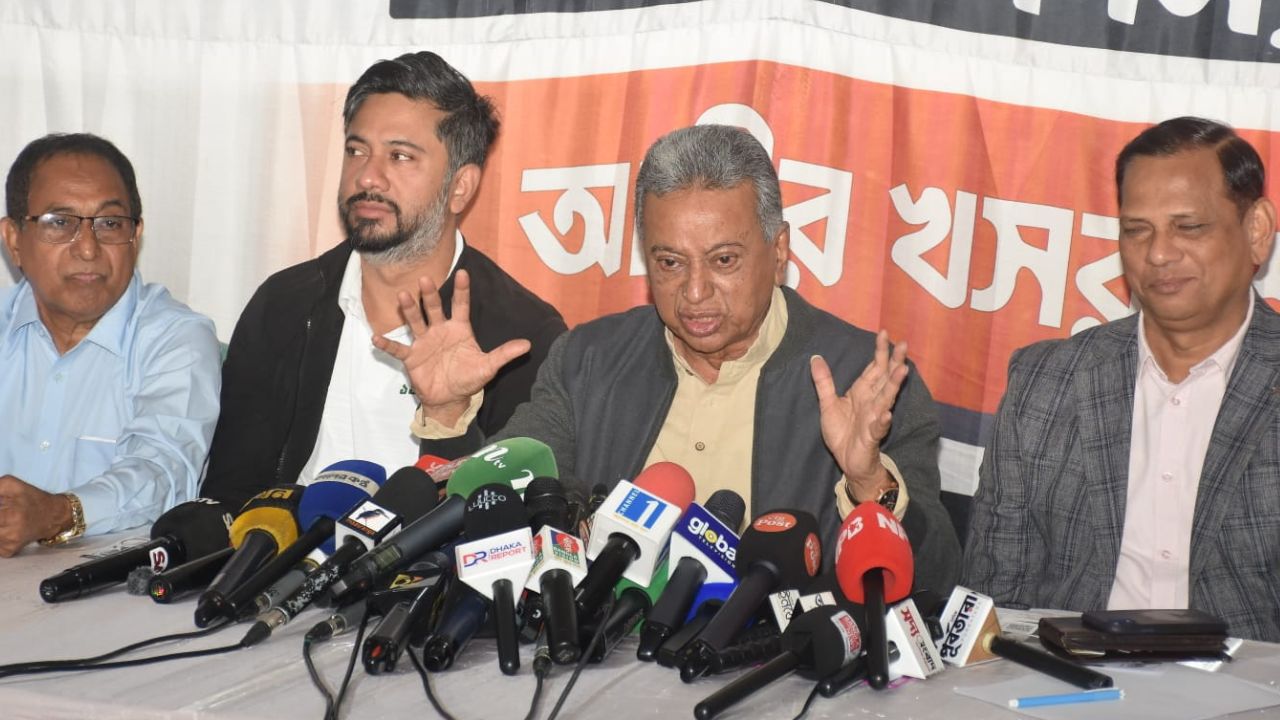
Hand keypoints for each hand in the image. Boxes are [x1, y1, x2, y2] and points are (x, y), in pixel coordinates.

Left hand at [0, 475, 71, 556]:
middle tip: (2, 513)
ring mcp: (9, 544)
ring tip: (3, 519)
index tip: (0, 509)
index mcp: (11, 516)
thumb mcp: (12, 484)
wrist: (53, 515)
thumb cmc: (31, 498)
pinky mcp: (9, 552)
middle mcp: (10, 533)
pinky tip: (4, 528)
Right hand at [372, 269, 530, 425]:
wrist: (450, 399)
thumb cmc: (468, 378)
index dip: (462, 291)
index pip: (461, 306)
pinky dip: (387, 344)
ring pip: (415, 321)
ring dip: (409, 310)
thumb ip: (505, 354)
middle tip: (426, 279)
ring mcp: (424, 342)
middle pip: (434, 308)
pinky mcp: (412, 357)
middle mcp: (440, 331)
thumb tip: (528, 345)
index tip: (463, 273)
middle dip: (430, 295)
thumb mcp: (488, 366)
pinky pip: (398, 349)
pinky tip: (376, 338)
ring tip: (403, 295)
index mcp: (459, 329)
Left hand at [811, 330, 909, 501]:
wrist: (848, 461)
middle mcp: (872, 402)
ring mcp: (874, 418)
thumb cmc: (842, 433)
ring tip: (902, 370)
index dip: (879, 352)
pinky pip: (878, 427)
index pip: (873, 368)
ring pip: (886, 398)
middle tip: (903, 344)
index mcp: (862, 392)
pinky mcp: (872, 436)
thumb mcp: (827, 404)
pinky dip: (882, 421)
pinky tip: (886, 415)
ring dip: (894, 385)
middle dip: (894, 362)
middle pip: (885, 378)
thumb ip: (824, 382)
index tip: (884, 333)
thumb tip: (816, 358)